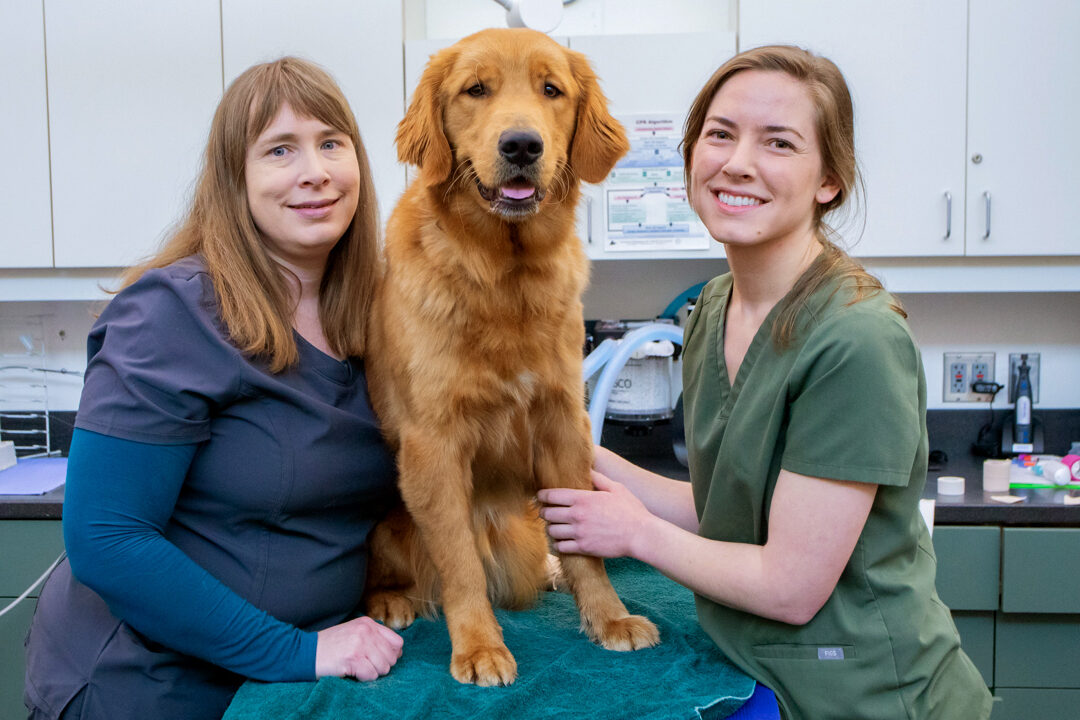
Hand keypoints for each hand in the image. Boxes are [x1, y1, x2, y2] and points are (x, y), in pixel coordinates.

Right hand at [315, 616, 402, 680]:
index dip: (392, 654)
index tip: (379, 658)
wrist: (306, 652)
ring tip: (358, 668)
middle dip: (382, 665)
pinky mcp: (353, 658)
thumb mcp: (355, 632)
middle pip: (392, 657)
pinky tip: (353, 672)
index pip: (397, 642)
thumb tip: (398, 651)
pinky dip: (364, 678)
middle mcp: (366, 631)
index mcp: (368, 623)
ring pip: (384, 667)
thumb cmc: (331, 645)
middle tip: (365, 665)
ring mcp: (359, 644)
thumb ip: (375, 637)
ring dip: (373, 672)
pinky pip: (371, 675)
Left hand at [537, 470, 653, 558]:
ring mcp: (579, 532)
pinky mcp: (583, 548)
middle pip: (547, 513)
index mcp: (583, 498)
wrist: (640, 534)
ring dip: (552, 528)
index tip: (540, 497)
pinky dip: (559, 544)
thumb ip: (599, 479)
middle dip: (545, 512)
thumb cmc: (631, 510)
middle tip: (547, 512)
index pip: (552, 495)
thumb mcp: (616, 488)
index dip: (542, 496)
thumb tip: (588, 470)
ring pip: (552, 531)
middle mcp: (577, 515)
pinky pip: (560, 547)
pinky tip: (564, 541)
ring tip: (556, 527)